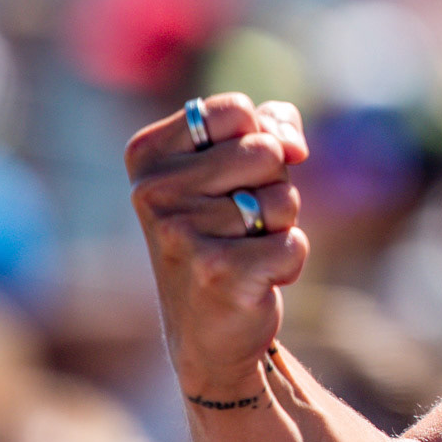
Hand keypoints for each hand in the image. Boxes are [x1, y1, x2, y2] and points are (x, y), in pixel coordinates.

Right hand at [125, 93, 311, 400]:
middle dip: (273, 186)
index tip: (234, 178)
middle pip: (266, 151)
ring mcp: (180, 233)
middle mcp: (153, 191)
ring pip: (284, 199)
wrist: (209, 329)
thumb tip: (293, 146)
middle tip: (241, 223)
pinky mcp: (216, 272)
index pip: (235, 111)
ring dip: (280, 226)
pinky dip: (290, 261)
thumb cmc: (227, 232)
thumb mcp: (238, 168)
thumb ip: (270, 127)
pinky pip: (294, 243)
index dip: (258, 140)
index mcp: (148, 155)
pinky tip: (256, 280)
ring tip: (245, 249)